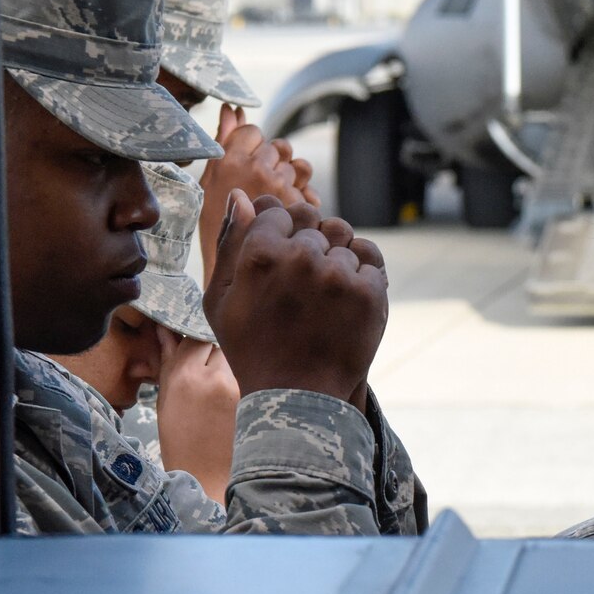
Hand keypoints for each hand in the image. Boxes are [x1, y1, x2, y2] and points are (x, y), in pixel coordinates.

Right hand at [154, 328, 240, 503]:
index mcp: (187, 378)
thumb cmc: (182, 441)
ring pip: (238, 355)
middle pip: (220, 342)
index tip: (192, 343)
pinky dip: (247, 373)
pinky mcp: (262, 395)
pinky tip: (240, 392)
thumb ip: (169, 360)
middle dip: (215, 348)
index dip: (193, 338)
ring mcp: (243, 386)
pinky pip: (254, 371)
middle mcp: (217, 377)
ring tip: (222, 383)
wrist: (211, 477)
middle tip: (210, 365)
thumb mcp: (166, 400)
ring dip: (232, 361)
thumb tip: (165, 329)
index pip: (195, 336)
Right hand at [198, 105, 303, 276]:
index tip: (246, 169)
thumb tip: (233, 107)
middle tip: (261, 193)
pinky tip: (287, 222)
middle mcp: (257, 170)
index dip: (252, 148)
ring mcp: (283, 189)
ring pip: (298, 167)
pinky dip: (304, 205)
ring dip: (291, 182)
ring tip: (273, 207)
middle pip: (279, 147)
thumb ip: (224, 141)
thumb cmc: (215, 235)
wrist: (235, 285)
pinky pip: (310, 194)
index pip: (253, 131)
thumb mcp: (210, 185)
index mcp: (228, 163)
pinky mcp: (304, 209)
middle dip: (274, 165)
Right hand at [204, 191, 387, 413]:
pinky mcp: (370, 292)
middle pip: (315, 221)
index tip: (283, 257)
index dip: (282, 231)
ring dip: (337, 257)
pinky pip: (371, 260)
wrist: (297, 396)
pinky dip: (362, 273)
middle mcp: (301, 258)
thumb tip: (241, 197)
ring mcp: (339, 275)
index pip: (280, 210)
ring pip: (345, 239)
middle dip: (310, 243)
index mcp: (260, 254)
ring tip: (324, 293)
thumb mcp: (222, 299)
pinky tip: (346, 298)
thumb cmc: (252, 347)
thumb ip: (231, 243)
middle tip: (304, 282)